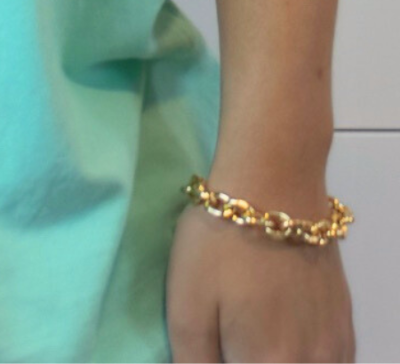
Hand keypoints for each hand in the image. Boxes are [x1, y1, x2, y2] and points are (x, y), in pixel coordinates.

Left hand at [166, 194, 354, 362]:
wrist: (275, 183)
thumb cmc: (221, 242)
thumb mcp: (185, 304)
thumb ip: (192, 362)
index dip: (219, 359)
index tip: (211, 343)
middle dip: (242, 357)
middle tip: (225, 329)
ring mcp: (333, 349)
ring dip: (272, 358)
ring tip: (248, 327)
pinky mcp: (345, 328)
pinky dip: (301, 359)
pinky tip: (280, 333)